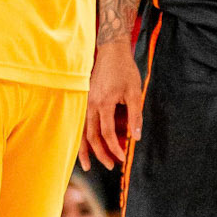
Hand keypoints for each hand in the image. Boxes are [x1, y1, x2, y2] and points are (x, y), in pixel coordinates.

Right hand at [81, 37, 142, 167]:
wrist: (111, 51)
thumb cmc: (124, 70)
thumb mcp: (135, 92)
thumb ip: (135, 116)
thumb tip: (135, 137)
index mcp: (103, 103)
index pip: (107, 133)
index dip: (114, 148)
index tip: (122, 158)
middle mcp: (90, 104)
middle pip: (91, 136)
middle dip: (99, 153)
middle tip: (110, 166)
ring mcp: (85, 101)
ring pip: (82, 130)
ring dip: (85, 148)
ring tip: (88, 164)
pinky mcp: (85, 99)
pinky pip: (81, 122)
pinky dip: (82, 136)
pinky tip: (85, 144)